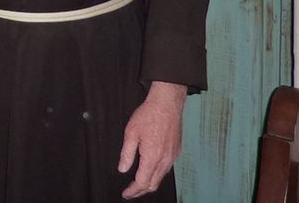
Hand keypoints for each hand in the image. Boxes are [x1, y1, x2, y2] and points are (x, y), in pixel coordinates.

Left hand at [118, 81, 185, 197]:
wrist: (167, 104)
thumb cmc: (149, 115)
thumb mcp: (131, 133)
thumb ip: (126, 153)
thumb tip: (123, 169)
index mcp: (152, 157)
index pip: (142, 182)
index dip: (133, 191)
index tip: (126, 193)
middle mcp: (165, 160)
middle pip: (153, 184)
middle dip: (141, 191)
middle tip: (131, 191)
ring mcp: (172, 156)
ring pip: (161, 177)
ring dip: (149, 183)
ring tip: (139, 183)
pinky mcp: (176, 151)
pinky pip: (167, 168)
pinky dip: (157, 174)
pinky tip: (150, 169)